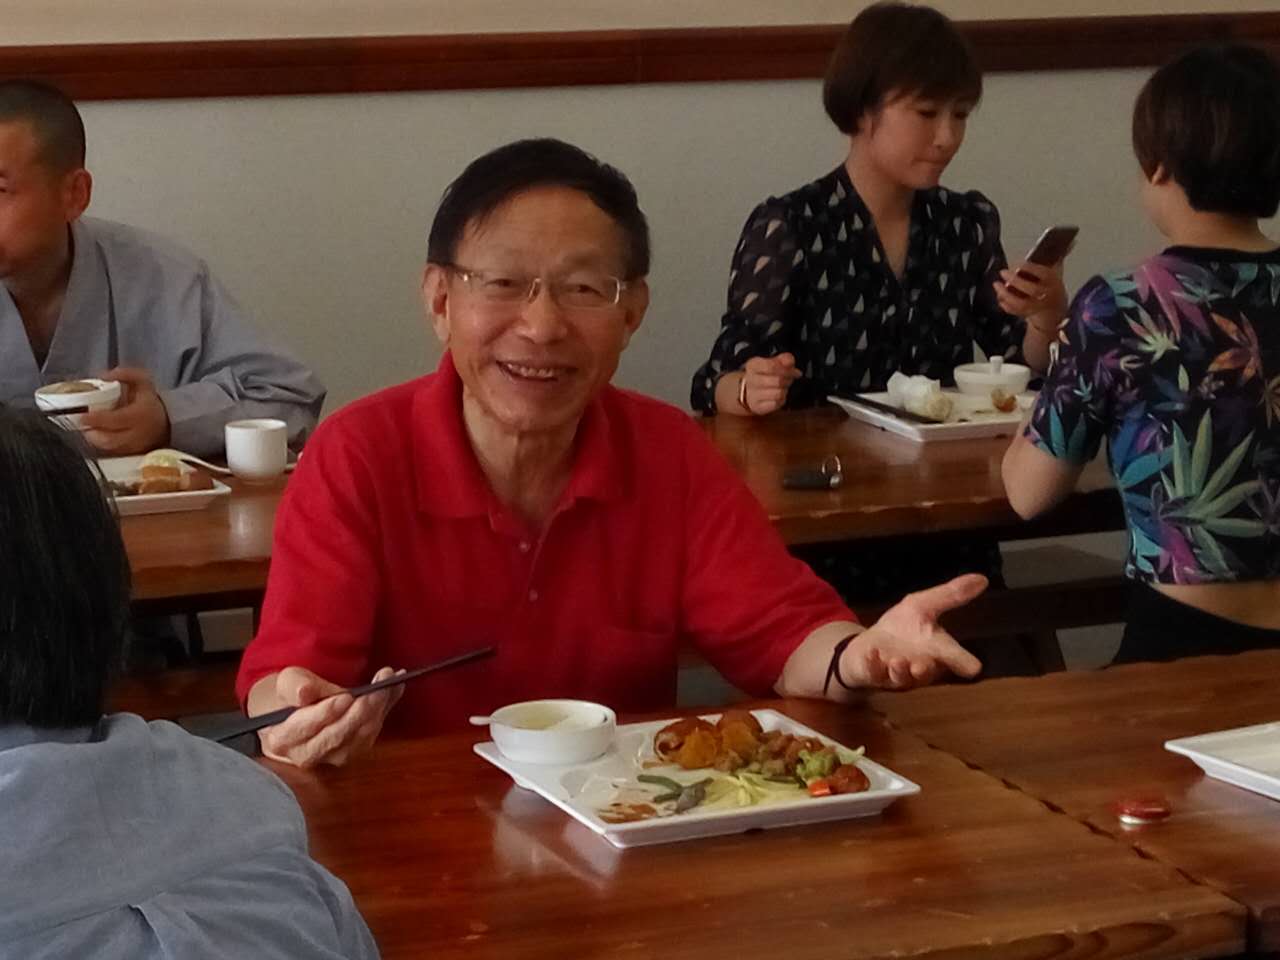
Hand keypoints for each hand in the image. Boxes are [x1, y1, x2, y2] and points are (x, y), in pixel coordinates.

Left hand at [80, 366, 170, 453]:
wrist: (168, 421)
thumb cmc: (150, 401)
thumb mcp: (142, 381)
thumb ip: (124, 374)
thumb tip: (104, 377)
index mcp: (140, 415)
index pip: (114, 420)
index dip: (95, 419)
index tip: (82, 416)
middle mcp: (138, 433)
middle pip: (108, 439)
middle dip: (91, 432)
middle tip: (82, 424)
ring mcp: (136, 446)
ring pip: (109, 448)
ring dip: (95, 440)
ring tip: (88, 430)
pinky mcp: (133, 454)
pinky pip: (114, 453)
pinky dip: (103, 446)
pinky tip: (99, 437)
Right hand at [257, 665, 405, 767]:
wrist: (297, 709)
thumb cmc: (290, 695)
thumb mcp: (288, 682)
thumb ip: (295, 687)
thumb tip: (305, 693)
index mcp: (283, 739)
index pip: (305, 728)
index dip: (326, 713)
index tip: (346, 696)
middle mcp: (306, 755)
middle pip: (337, 736)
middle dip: (361, 709)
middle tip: (378, 685)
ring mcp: (331, 758)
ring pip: (359, 737)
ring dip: (378, 708)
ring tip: (389, 681)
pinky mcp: (352, 752)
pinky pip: (372, 733)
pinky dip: (384, 709)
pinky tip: (393, 688)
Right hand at [739, 353, 801, 414]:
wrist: (748, 391)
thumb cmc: (765, 374)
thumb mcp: (774, 362)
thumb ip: (784, 359)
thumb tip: (789, 362)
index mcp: (753, 365)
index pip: (772, 366)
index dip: (788, 370)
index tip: (795, 372)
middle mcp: (750, 379)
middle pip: (778, 381)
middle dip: (788, 380)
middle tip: (790, 379)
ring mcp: (752, 394)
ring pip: (778, 393)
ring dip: (785, 390)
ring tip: (783, 387)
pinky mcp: (757, 406)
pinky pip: (776, 404)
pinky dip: (781, 400)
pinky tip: (778, 396)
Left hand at [839, 574, 986, 689]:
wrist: (869, 644)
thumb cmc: (902, 628)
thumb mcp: (923, 606)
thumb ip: (950, 595)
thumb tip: (983, 579)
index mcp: (934, 651)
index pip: (953, 657)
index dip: (963, 662)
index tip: (974, 667)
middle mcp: (917, 666)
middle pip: (926, 672)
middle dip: (925, 670)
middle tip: (923, 666)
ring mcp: (894, 673)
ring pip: (900, 677)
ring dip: (899, 671)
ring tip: (897, 662)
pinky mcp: (873, 673)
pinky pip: (872, 672)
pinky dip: (872, 664)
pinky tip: (871, 654)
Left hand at [994, 261, 1067, 331]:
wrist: (1055, 311)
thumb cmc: (1052, 287)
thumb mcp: (1056, 272)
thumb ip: (1054, 259)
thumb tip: (1066, 242)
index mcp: (1054, 282)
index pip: (1044, 274)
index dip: (1030, 268)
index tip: (1018, 264)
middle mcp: (1046, 295)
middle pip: (1032, 289)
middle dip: (1016, 280)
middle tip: (1003, 272)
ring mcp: (1037, 306)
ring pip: (1022, 303)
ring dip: (1007, 294)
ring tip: (996, 285)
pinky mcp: (1028, 314)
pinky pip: (1016, 311)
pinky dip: (1006, 305)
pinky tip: (1000, 298)